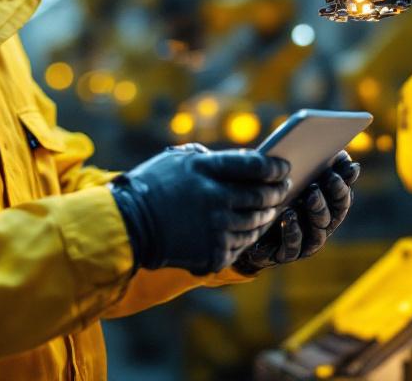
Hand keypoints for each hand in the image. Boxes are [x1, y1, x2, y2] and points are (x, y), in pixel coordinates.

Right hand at [110, 144, 291, 274]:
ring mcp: (216, 228)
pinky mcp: (213, 253)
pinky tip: (246, 232)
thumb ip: (208, 157)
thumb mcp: (175, 159)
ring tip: (267, 211)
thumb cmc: (151, 188)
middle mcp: (216, 199)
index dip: (276, 167)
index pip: (257, 166)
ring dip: (265, 217)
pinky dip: (246, 238)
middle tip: (282, 190)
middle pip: (262, 197)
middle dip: (277, 193)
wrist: (127, 226)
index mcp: (207, 170)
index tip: (284, 168)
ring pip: (256, 224)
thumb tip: (240, 159)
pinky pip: (241, 246)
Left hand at [233, 151, 358, 274]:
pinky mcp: (284, 254)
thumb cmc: (264, 195)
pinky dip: (293, 230)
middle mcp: (317, 225)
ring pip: (319, 231)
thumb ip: (296, 163)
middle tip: (331, 177)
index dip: (347, 179)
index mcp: (321, 204)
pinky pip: (293, 246)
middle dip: (336, 193)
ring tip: (310, 194)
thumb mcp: (278, 176)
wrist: (240, 227)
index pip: (342, 193)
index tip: (348, 163)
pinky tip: (289, 215)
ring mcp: (303, 242)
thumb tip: (308, 144)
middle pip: (336, 212)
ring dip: (317, 211)